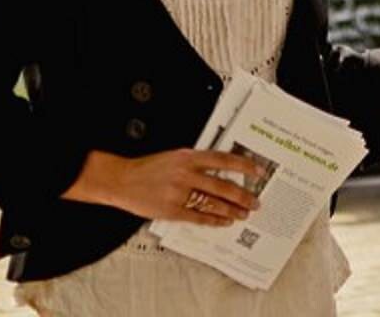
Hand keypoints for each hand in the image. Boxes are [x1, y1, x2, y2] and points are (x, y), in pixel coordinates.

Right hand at [65, 149, 265, 226]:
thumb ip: (197, 161)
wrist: (121, 180)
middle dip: (242, 196)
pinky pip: (198, 218)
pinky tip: (224, 222)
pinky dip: (214, 220)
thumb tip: (223, 168)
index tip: (258, 171)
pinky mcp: (171, 211)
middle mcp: (186, 174)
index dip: (243, 166)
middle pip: (222, 186)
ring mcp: (178, 194)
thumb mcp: (175, 156)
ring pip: (213, 204)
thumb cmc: (149, 168)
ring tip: (243, 214)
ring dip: (231, 210)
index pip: (223, 160)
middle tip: (255, 202)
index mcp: (188, 157)